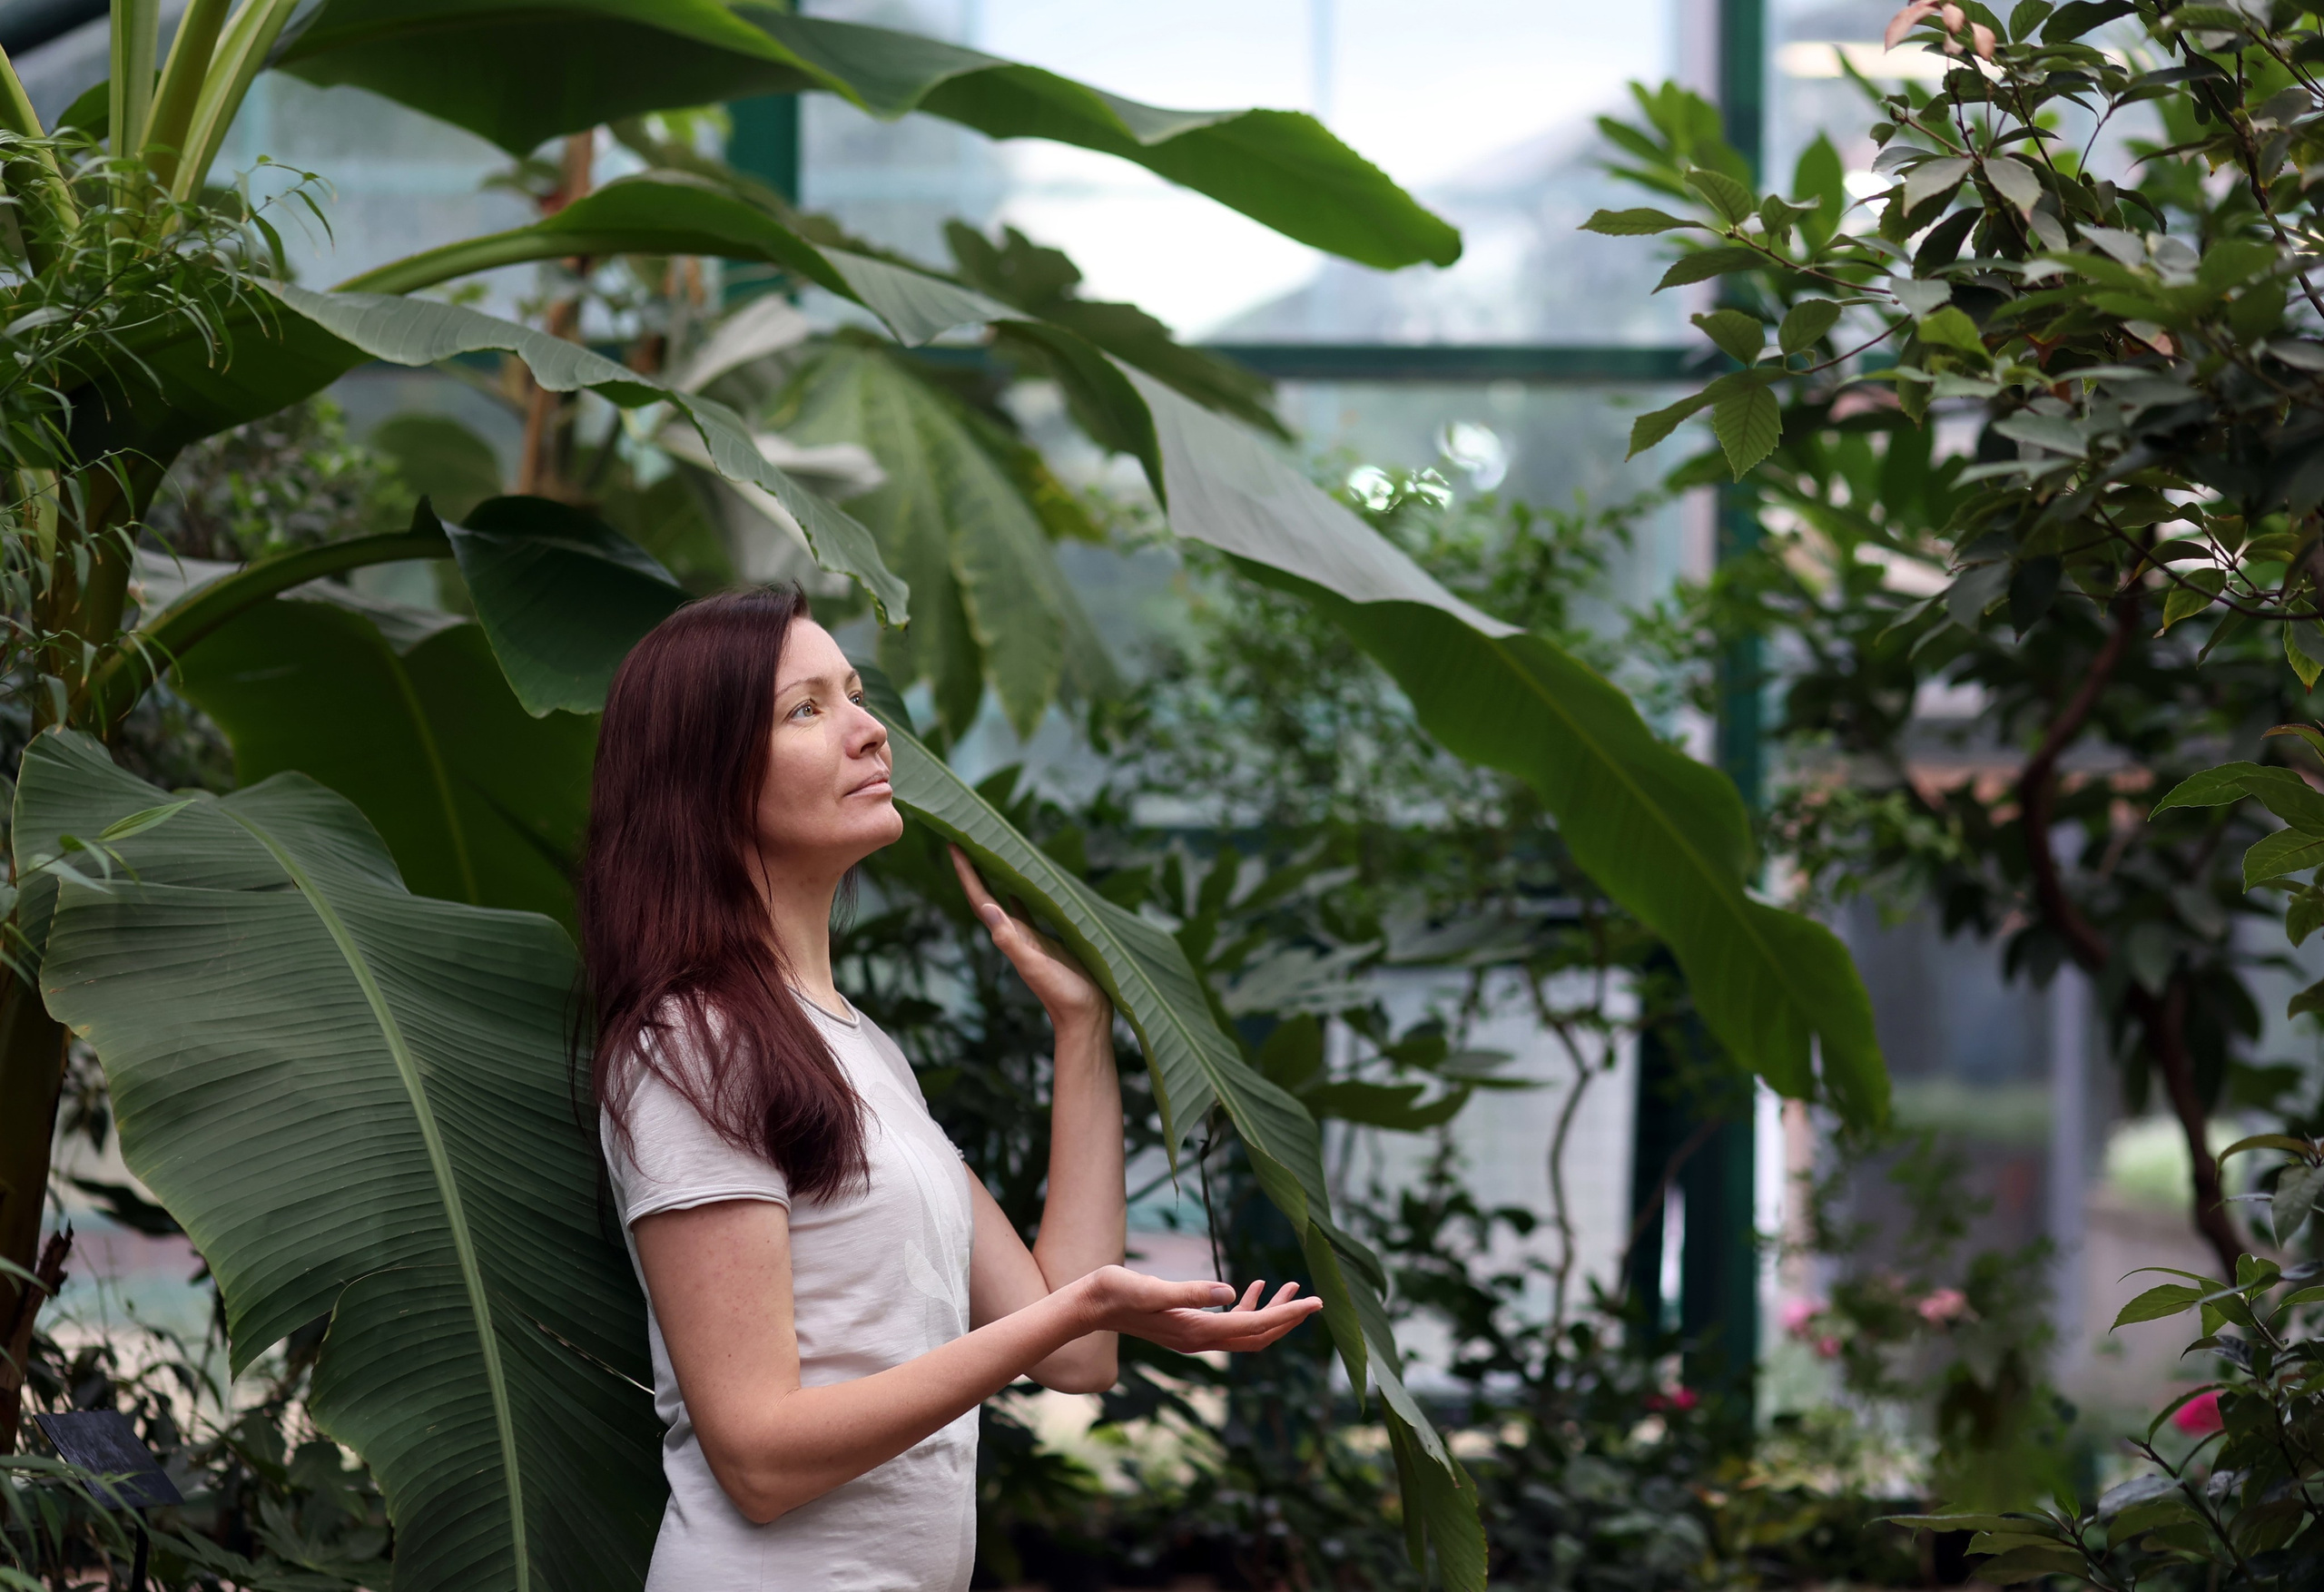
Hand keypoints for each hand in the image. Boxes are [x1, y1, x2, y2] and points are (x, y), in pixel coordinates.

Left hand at [949, 844, 1108, 1030]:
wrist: (1084, 1018)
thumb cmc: (1062, 994)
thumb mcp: (1035, 966)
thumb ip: (1011, 940)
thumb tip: (987, 909)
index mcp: (1009, 937)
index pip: (980, 899)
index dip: (966, 873)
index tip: (953, 845)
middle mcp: (1015, 934)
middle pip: (986, 895)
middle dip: (974, 870)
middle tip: (963, 841)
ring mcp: (1030, 938)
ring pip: (1006, 900)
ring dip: (994, 879)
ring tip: (987, 856)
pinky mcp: (1048, 941)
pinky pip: (1030, 911)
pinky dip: (1022, 896)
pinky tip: (1019, 887)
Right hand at [1075, 1265, 1322, 1353]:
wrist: (1088, 1306)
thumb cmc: (1115, 1292)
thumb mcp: (1152, 1288)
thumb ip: (1191, 1292)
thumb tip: (1232, 1292)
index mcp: (1197, 1330)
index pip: (1254, 1326)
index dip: (1288, 1314)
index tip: (1316, 1302)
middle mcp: (1200, 1338)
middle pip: (1258, 1336)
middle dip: (1288, 1319)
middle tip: (1316, 1299)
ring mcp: (1194, 1335)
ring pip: (1247, 1331)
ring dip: (1273, 1313)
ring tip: (1293, 1287)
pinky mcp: (1187, 1326)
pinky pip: (1229, 1323)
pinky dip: (1249, 1308)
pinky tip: (1255, 1287)